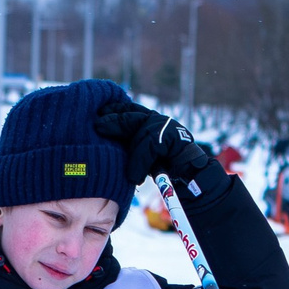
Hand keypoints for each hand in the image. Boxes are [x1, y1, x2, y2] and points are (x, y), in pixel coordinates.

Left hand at [93, 99, 217, 189]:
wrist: (191, 179)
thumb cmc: (164, 169)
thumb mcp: (140, 156)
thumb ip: (128, 145)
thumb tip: (103, 142)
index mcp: (147, 121)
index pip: (127, 110)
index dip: (112, 110)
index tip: (97, 113)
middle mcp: (157, 120)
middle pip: (131, 116)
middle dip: (114, 121)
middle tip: (97, 126)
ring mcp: (166, 126)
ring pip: (142, 133)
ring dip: (133, 156)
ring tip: (128, 173)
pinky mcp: (174, 135)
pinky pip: (151, 146)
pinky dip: (142, 162)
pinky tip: (136, 177)